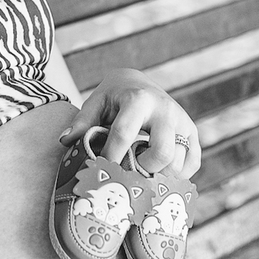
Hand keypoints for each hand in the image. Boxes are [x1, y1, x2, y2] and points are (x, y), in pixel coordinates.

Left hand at [58, 68, 201, 177]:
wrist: (140, 83)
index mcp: (138, 99)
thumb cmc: (114, 96)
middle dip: (143, 170)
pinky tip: (158, 171)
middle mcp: (165, 110)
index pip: (124, 135)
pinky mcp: (192, 133)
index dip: (111, 157)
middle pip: (162, 152)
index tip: (101, 171)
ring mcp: (183, 121)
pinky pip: (192, 164)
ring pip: (179, 163)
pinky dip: (177, 175)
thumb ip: (82, 121)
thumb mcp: (96, 102)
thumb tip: (66, 140)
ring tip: (141, 171)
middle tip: (129, 171)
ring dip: (159, 175)